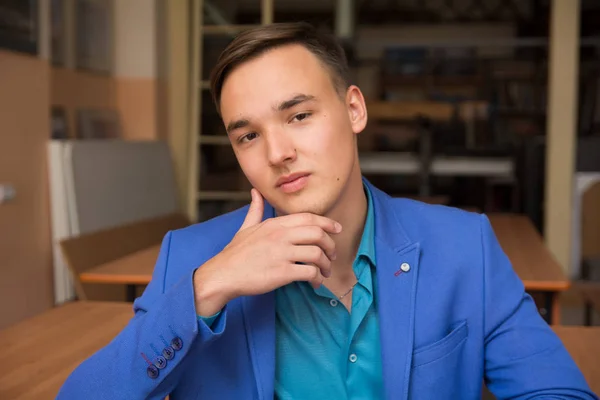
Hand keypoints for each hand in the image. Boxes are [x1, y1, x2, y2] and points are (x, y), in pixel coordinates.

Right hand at [193, 188, 341, 315]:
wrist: (223, 274)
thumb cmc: (235, 253)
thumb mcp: (246, 228)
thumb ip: (255, 210)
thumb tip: (255, 192)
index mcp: (275, 224)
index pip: (309, 218)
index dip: (327, 223)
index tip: (337, 229)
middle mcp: (280, 235)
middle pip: (318, 234)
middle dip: (331, 245)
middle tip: (333, 255)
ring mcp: (281, 254)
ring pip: (317, 254)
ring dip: (326, 265)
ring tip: (325, 272)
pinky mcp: (281, 272)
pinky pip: (309, 272)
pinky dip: (317, 278)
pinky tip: (315, 283)